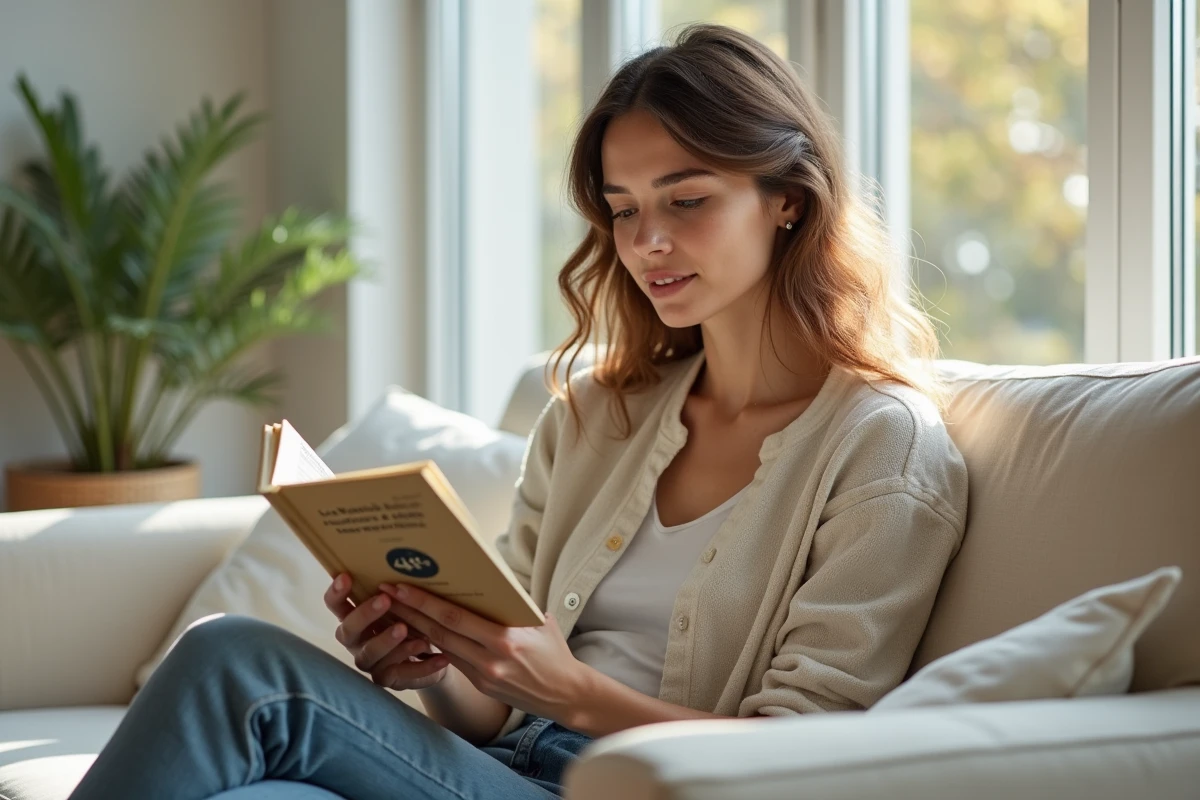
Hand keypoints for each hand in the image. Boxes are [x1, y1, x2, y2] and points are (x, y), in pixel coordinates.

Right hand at [324, 572, 449, 689]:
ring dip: (387, 640)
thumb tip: (406, 560)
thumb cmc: (410, 619)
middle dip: (365, 614)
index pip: (335, 606)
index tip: (346, 576)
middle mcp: (357, 642)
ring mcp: (371, 663)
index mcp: (354, 618)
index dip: (337, 593)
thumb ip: (397, 591)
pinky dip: (422, 666)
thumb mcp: (403, 604)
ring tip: (406, 628)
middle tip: (384, 599)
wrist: (431, 655)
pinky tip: (440, 657)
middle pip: (348, 631)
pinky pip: (402, 675)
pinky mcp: (390, 680)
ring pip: (371, 655)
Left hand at [377, 582, 589, 723]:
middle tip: (383, 593)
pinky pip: (453, 660)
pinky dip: (433, 645)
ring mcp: (483, 674)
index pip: (454, 617)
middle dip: (408, 612)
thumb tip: (488, 581)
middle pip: (439, 632)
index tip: (400, 587)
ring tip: (393, 610)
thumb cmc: (554, 651)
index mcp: (504, 638)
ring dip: (414, 628)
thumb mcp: (538, 621)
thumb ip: (511, 605)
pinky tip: (419, 632)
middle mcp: (489, 658)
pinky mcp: (481, 684)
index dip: (423, 602)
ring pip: (440, 647)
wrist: (566, 694)